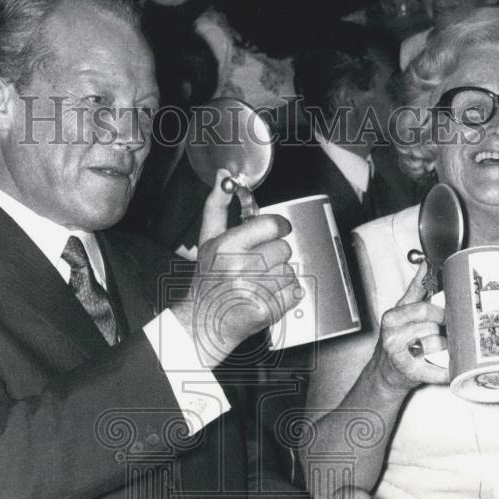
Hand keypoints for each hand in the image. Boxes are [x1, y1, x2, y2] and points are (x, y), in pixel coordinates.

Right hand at [174, 169, 299, 365]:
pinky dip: (286, 296)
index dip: (277, 228)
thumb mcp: (209, 239)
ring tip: (258, 283)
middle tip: (256, 265)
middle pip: (284, 249)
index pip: (272, 225)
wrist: (203, 322)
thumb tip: (223, 175)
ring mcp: (254, 290)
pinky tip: (266, 296)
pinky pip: (295, 293)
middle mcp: (240, 267)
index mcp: (228, 245)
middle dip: (274, 256)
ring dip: (279, 277)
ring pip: (290, 271)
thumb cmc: (208, 279)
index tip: (273, 232)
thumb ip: (217, 205)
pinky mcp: (266, 310)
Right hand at [365, 263, 449, 395]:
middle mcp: (393, 335)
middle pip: (431, 325)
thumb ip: (416, 290)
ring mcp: (400, 354)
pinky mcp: (409, 372)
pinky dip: (446, 370)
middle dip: (443, 328)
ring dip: (446, 347)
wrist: (385, 373)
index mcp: (393, 317)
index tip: (447, 314)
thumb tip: (425, 264)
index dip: (440, 311)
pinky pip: (436, 369)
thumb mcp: (401, 313)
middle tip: (446, 331)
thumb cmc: (396, 341)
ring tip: (443, 347)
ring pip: (436, 343)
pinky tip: (447, 367)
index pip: (423, 308)